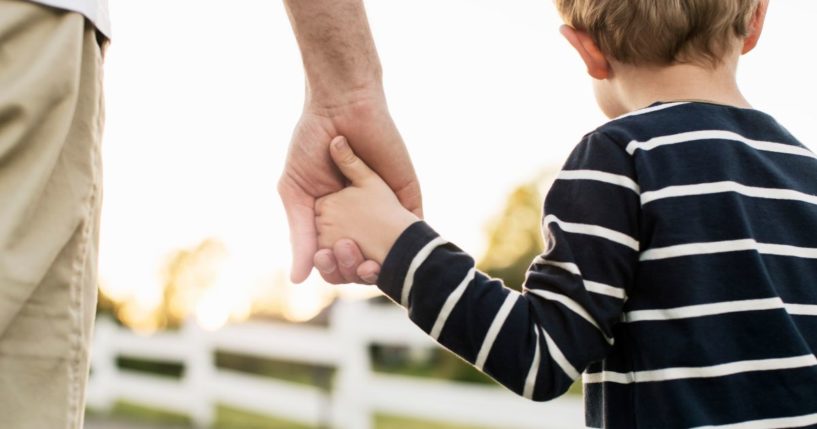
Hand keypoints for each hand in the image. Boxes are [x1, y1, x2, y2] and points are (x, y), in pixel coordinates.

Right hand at [278, 97, 421, 282]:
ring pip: (388, 250)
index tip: (328, 265)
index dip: (333, 268)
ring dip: (383, 262)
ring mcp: (385, 208)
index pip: (335, 258)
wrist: (340, 107)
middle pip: (362, 259)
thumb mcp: (297, 194)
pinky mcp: (407, 195)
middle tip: (352, 261)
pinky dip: (409, 243)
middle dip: (357, 269)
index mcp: (332, 220)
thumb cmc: (310, 145)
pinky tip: (402, 254)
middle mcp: (360, 219)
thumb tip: (298, 280)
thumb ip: (300, 235)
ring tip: (371, 262)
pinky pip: (414, 225)